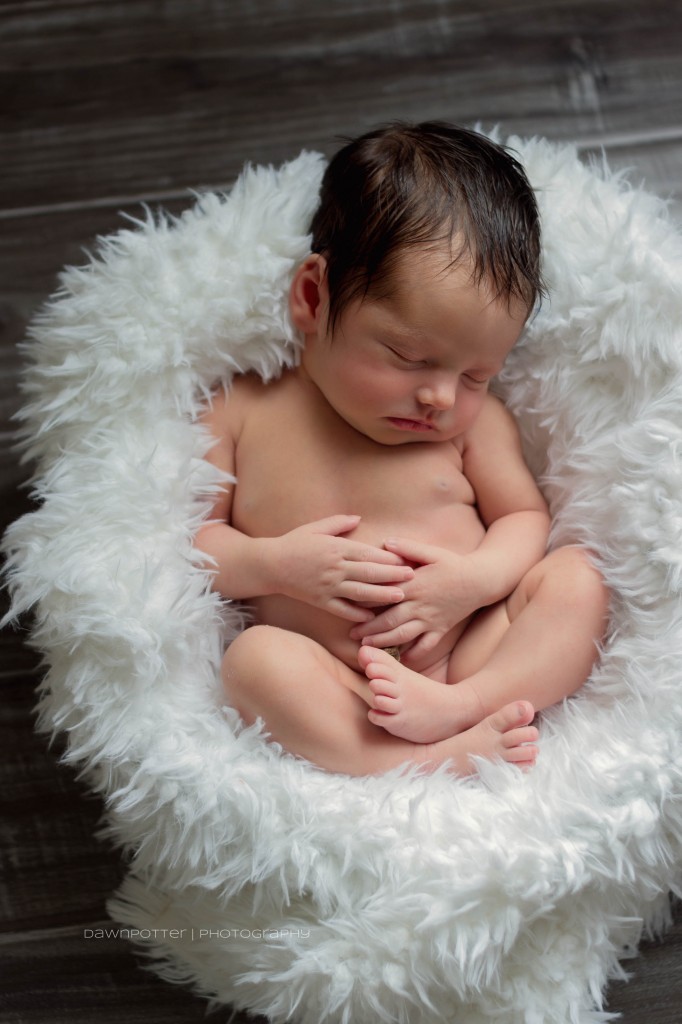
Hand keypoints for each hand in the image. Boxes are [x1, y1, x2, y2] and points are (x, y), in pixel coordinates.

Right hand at [272, 515, 413, 621]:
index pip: (368, 554)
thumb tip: (358, 518)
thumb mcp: (315, 528)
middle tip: (413, 578)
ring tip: (400, 597)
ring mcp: (328, 586)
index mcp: (336, 548)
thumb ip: (338, 523)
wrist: (269, 565)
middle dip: (393, 576)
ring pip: (360, 593)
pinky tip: (372, 616)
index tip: (406, 560)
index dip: (389, 558)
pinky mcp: (320, 601)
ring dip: (382, 595)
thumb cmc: (294, 543)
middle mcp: (334, 568)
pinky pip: (342, 609)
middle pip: (369, 573)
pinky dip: (357, 614)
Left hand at [349, 536, 482, 658]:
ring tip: (368, 647)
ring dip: (384, 642)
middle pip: (390, 620)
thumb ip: (408, 547)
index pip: (385, 594)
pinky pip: (426, 646)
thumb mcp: (432, 552)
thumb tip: (385, 542)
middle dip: (369, 629)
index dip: (367, 601)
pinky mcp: (441, 629)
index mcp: (415, 585)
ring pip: (404, 635)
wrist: (481, 581)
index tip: (350, 605)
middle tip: (352, 635)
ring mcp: (431, 619)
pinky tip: (401, 659)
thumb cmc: (454, 564)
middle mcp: (420, 605)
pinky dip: (413, 654)